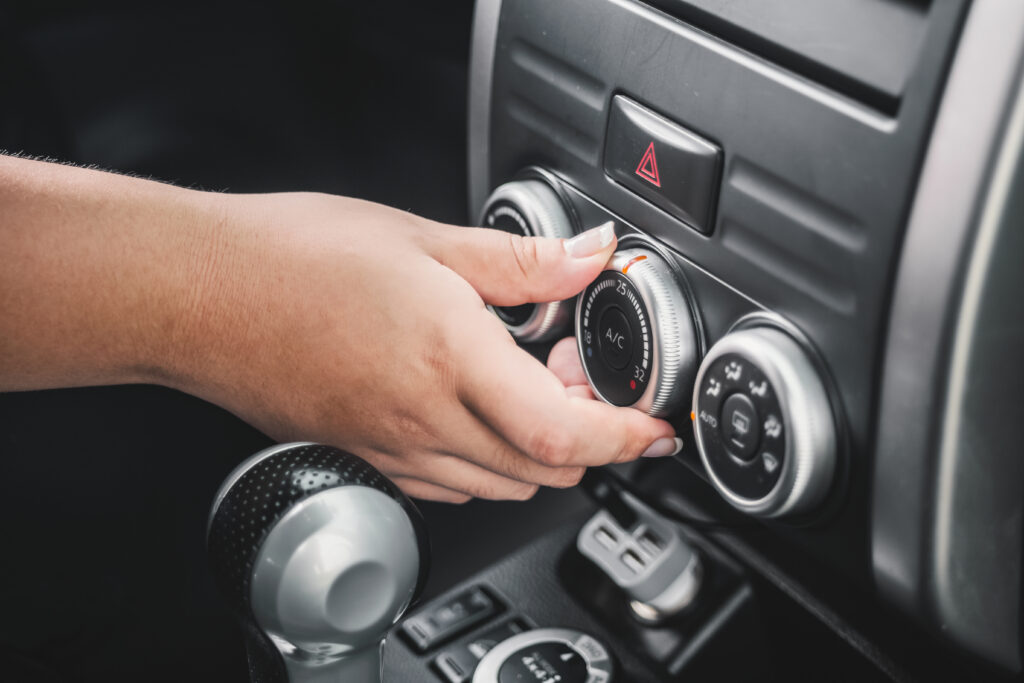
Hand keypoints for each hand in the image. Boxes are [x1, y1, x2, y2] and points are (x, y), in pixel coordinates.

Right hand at [175, 192, 677, 501]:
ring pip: (501, 485)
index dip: (625, 437)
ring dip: (539, 450)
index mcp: (450, 358)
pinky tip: (475, 409)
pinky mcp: (366, 454)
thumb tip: (589, 255)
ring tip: (530, 386)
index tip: (652, 427)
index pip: (566, 432)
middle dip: (588, 437)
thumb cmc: (295, 259)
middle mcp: (424, 419)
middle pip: (544, 469)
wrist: (200, 293)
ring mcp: (392, 447)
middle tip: (583, 376)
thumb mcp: (424, 239)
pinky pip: (449, 485)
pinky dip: (488, 461)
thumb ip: (520, 260)